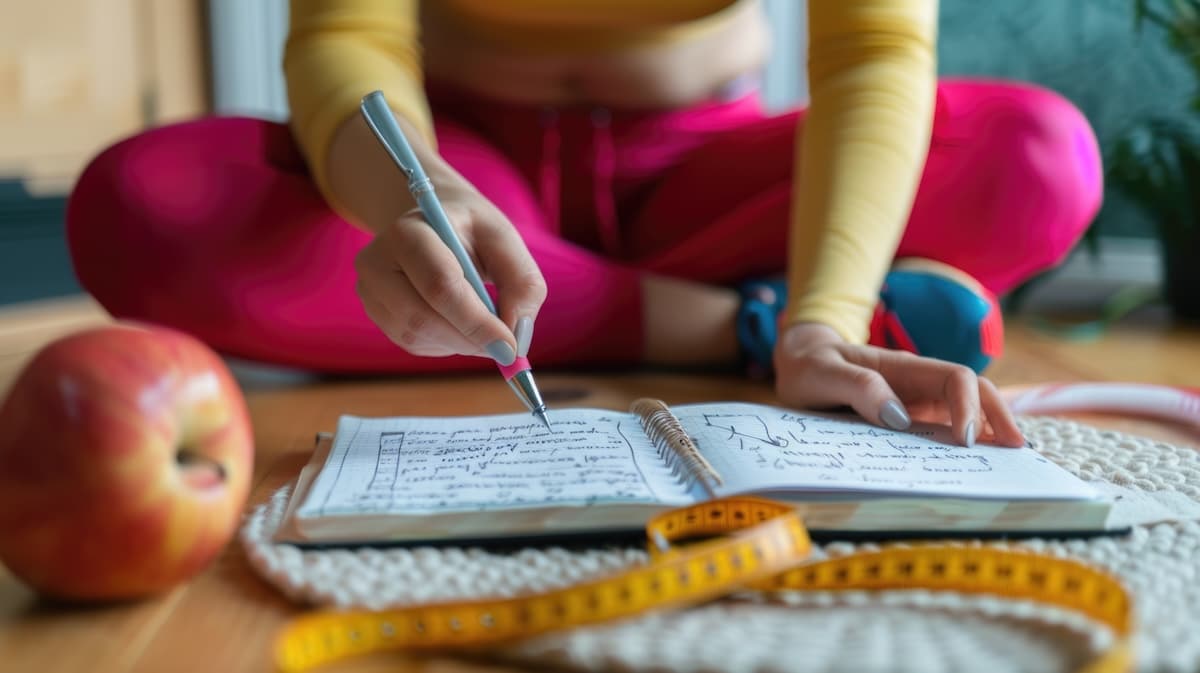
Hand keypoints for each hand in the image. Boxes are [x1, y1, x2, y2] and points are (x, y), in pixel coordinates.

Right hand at [354, 175, 545, 362]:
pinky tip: (461, 324)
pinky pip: (414, 344)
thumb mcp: (505, 241)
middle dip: (470, 340)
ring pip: (416, 336)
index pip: (439, 285)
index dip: (476, 322)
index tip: (510, 346)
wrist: (434, 222)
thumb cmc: (472, 230)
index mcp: (408, 232)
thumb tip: (517, 337)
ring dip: (461, 344)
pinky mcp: (376, 314)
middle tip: (507, 351)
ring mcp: (371, 291)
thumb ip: (522, 284)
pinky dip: (447, 344)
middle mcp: (377, 262)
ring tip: (485, 327)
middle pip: (421, 317)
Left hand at [773, 322, 1024, 446]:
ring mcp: (917, 402)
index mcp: (904, 367)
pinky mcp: (910, 420)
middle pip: (975, 392)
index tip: (964, 441)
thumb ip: (857, 387)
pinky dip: (963, 446)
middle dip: (998, 417)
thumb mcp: (822, 372)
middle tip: (1017, 452)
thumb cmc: (811, 365)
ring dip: (988, 433)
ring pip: (965, 412)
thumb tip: (898, 417)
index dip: (967, 406)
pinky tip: (971, 467)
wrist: (800, 362)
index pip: (955, 378)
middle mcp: (919, 383)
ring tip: (1006, 465)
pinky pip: (943, 431)